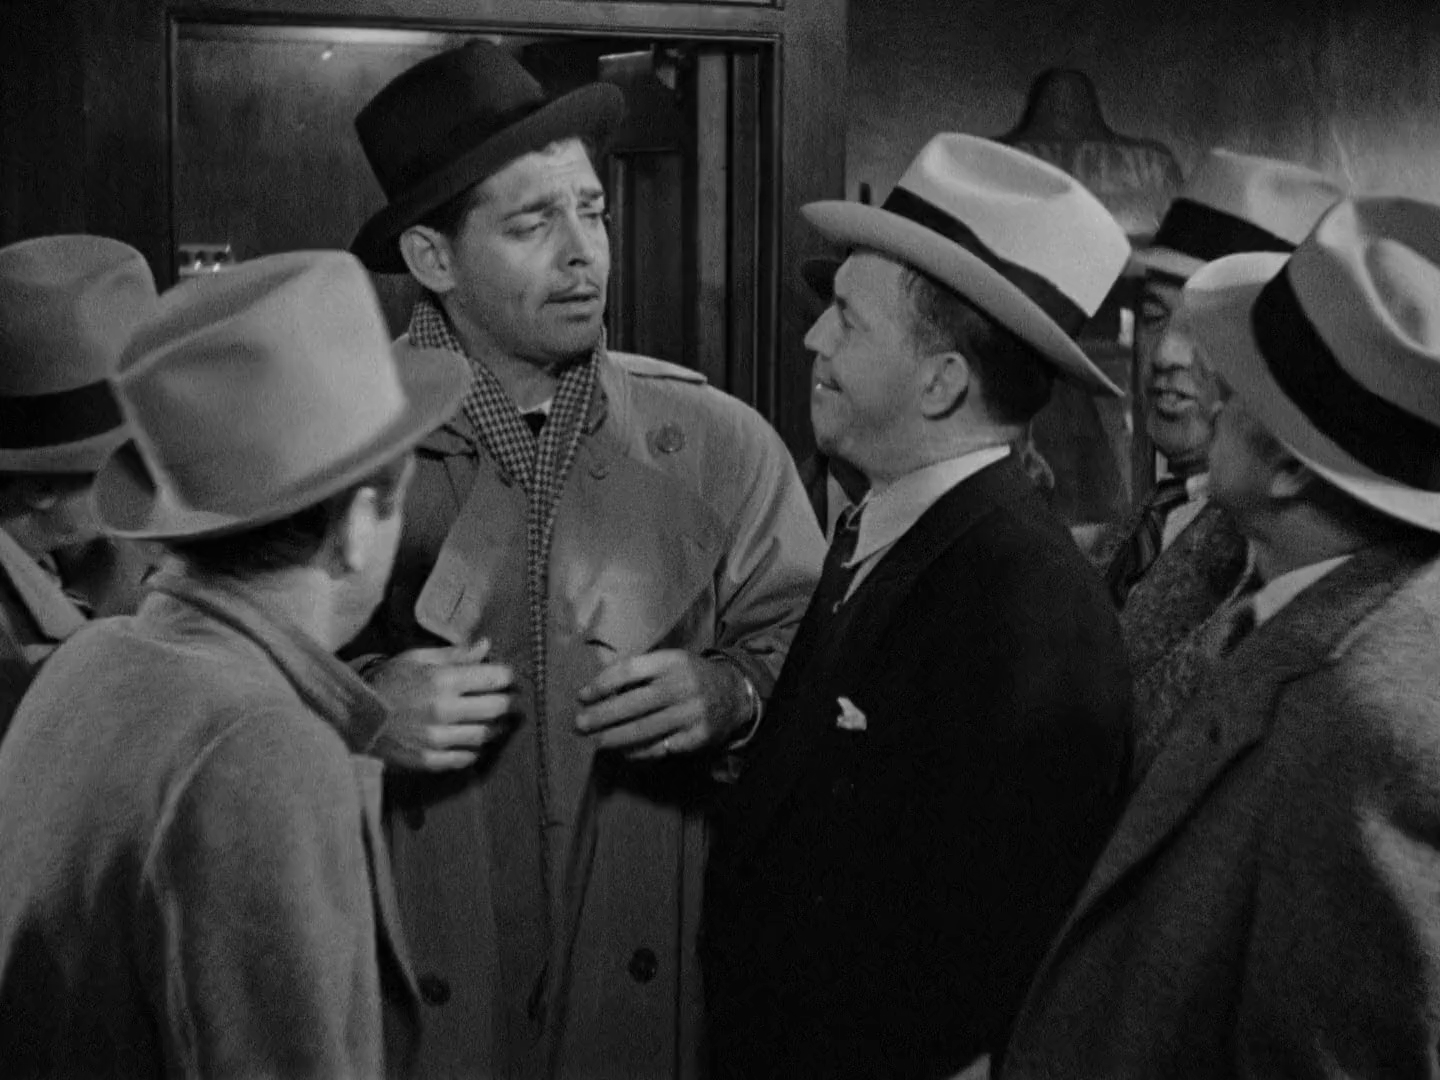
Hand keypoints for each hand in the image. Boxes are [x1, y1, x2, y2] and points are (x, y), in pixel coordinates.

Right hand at [365, 640, 517, 770]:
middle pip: (496, 708)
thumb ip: (456, 654)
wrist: (354, 714)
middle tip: (511, 699)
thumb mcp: (418, 658)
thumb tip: (486, 645)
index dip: (507, 676)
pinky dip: (475, 749)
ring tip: (500, 721)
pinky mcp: (429, 759)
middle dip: (509, 702)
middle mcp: (443, 710)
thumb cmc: (388, 680)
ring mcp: (437, 738)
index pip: (494, 678)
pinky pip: (465, 757)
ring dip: (497, 727)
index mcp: (442, 680)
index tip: (508, 677)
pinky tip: (475, 741)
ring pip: (485, 735)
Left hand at [574, 650, 750, 759]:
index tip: (583, 695)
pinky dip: (638, 751)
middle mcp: (682, 685)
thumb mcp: (671, 662)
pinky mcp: (697, 736)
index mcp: (672, 661)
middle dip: (602, 715)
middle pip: (634, 702)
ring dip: (615, 737)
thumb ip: (641, 671)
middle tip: (580, 724)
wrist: (735, 694)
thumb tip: (598, 690)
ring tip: (595, 741)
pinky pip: (660, 747)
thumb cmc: (690, 676)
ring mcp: (691, 712)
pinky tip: (622, 751)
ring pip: (645, 729)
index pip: (630, 670)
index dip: (603, 683)